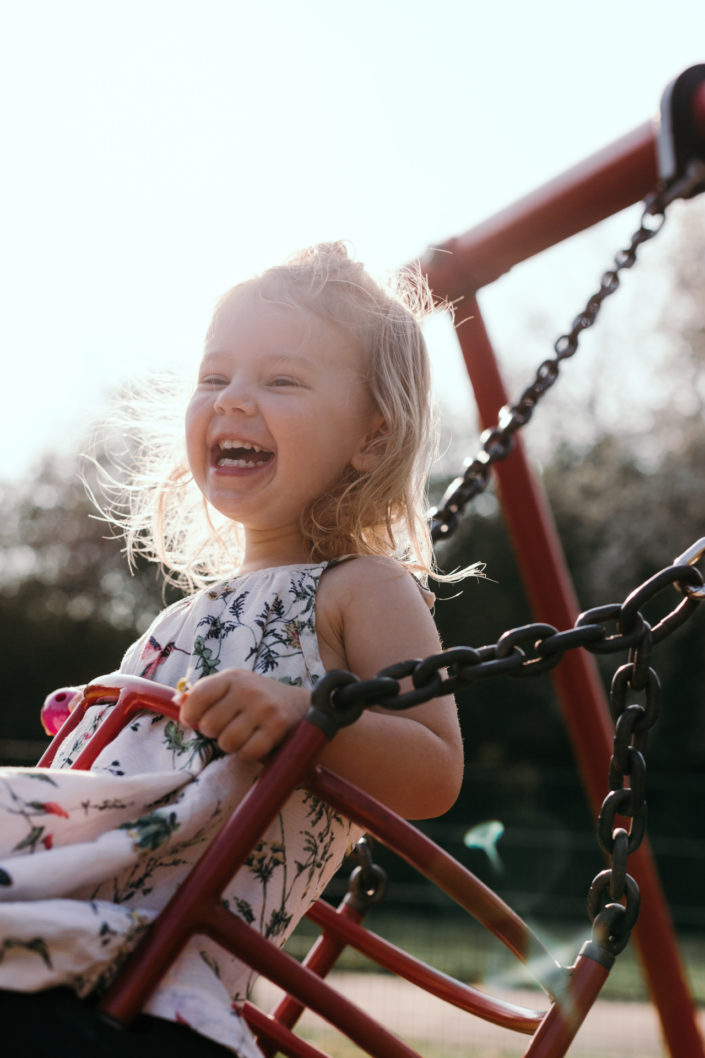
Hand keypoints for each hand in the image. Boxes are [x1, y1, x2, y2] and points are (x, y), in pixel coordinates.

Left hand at [178, 669, 309, 760]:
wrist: (298, 704)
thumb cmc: (256, 699)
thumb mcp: (232, 687)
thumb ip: (206, 694)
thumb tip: (177, 704)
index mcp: (232, 678)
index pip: (198, 696)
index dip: (189, 714)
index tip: (193, 720)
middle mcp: (247, 690)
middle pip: (209, 725)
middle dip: (214, 732)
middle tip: (227, 727)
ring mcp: (263, 708)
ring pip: (227, 742)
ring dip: (231, 745)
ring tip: (242, 735)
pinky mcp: (276, 727)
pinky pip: (248, 752)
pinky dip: (248, 753)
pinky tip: (255, 742)